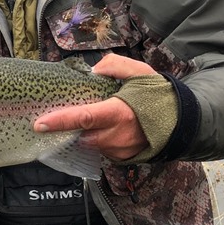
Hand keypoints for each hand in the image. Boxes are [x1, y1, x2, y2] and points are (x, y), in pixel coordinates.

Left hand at [33, 54, 153, 160]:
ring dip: (91, 134)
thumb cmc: (158, 95)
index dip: (60, 121)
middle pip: (82, 135)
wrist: (183, 121)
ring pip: (92, 144)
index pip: (83, 118)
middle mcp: (118, 136)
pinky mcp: (124, 159)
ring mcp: (121, 150)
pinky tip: (112, 130)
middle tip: (80, 114)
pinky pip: (104, 151)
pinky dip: (102, 141)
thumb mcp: (139, 72)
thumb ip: (115, 66)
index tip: (40, 123)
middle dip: (77, 128)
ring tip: (104, 120)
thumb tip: (94, 70)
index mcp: (119, 112)